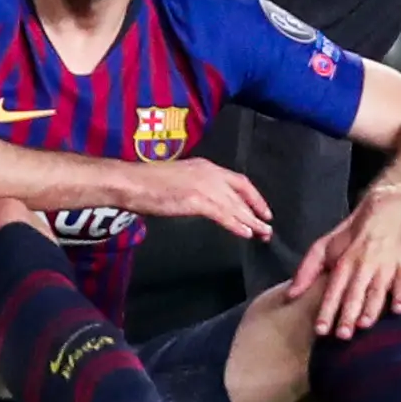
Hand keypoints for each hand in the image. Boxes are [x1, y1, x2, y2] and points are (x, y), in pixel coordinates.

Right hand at [128, 156, 274, 239]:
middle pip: (242, 193)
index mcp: (206, 167)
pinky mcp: (196, 199)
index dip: (254, 197)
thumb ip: (197, 185)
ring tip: (263, 235)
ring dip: (251, 221)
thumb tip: (207, 201)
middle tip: (268, 227)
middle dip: (257, 211)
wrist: (132, 182)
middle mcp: (210, 173)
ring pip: (235, 206)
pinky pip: (222, 214)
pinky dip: (236, 224)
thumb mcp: (181, 178)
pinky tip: (245, 234)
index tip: (263, 210)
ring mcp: (204, 186)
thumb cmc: (149, 183)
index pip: (239, 181)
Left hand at [290, 187, 400, 338]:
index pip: (333, 290)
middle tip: (342, 335)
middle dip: (348, 314)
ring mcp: (386, 265)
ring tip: (364, 325)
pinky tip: (398, 309)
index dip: (327, 310)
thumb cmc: (353, 235)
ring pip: (378, 289)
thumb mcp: (325, 245)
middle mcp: (364, 264)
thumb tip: (290, 294)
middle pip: (355, 293)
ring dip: (371, 307)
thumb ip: (307, 270)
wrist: (388, 209)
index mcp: (344, 261)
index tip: (320, 330)